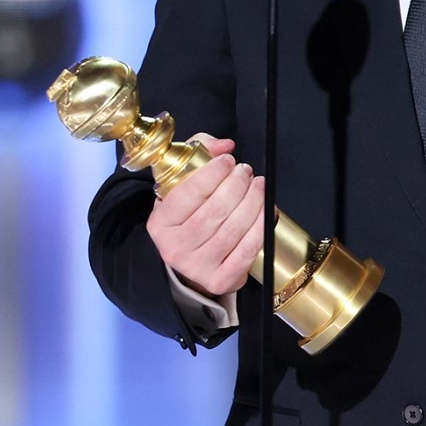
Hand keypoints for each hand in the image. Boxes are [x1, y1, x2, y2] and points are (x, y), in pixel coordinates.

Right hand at [146, 134, 265, 297]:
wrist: (189, 259)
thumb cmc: (187, 215)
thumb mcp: (180, 183)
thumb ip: (199, 153)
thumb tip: (224, 145)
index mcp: (159, 224)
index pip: (186, 195)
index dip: (212, 174)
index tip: (228, 160)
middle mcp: (175, 248)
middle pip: (214, 211)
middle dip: (237, 185)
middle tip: (246, 171)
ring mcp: (198, 267)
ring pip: (233, 229)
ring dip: (253, 202)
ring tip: (258, 185)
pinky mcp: (221, 280)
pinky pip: (248, 250)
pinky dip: (261, 226)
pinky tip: (266, 209)